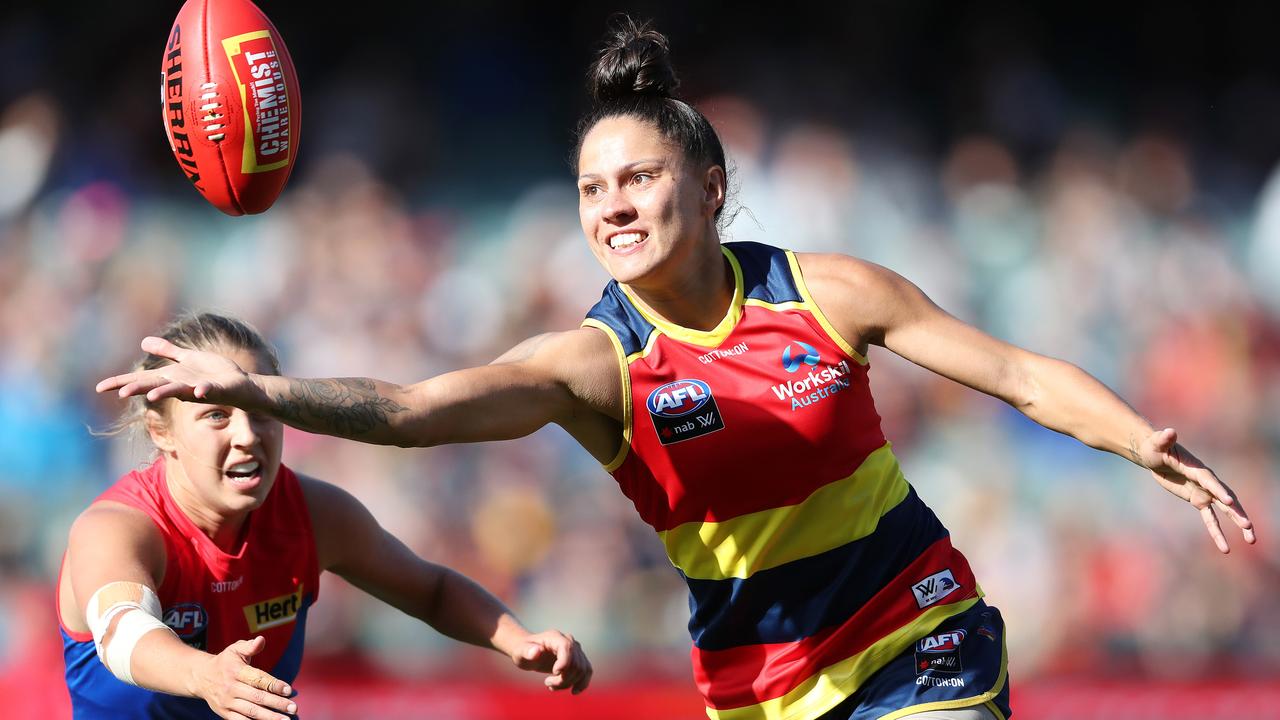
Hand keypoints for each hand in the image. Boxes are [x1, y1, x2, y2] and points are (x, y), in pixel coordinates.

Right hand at [96, 337, 258, 405]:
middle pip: (154, 386)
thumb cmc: (215, 373)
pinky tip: (198, 391)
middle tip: (120, 393)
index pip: (142, 380)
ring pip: (177, 391)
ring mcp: (197, 389)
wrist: (243, 385)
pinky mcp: (216, 390)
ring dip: (164, 393)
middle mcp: (181, 385)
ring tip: (150, 397)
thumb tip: (144, 342)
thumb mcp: (189, 358)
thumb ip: (168, 351)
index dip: (122, 382)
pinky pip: (207, 391)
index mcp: (172, 377)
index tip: (99, 387)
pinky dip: (202, 391)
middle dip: (138, 389)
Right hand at [194, 636, 296, 719]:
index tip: (289, 690)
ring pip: (250, 711)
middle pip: (257, 697)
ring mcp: (227, 702)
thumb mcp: (235, 649)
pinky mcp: (224, 713)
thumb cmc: (225, 662)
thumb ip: (249, 646)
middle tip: (294, 708)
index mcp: (236, 671)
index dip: (274, 685)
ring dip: (269, 717)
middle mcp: (231, 688)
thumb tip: (261, 640)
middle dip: (277, 703)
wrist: (201, 677)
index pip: (258, 679)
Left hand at [509, 630, 591, 694]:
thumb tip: (536, 651)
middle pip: (575, 663)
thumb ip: (527, 651)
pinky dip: (583, 682)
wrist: (528, 651)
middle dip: (563, 679)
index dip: (564, 663)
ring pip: (582, 669)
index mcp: (555, 637)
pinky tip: (574, 691)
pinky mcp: (578, 659)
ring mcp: (575, 649)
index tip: (554, 673)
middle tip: (547, 683)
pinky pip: (587, 671)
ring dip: (569, 683)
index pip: (568, 648)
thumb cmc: (522, 651)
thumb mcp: (520, 651)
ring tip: (552, 686)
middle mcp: (569, 641)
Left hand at [1138, 428, 1254, 552]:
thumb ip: (1164, 439)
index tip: (1229, 501)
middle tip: (1248, 526)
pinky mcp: (1198, 500)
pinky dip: (1217, 532)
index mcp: (1196, 469)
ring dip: (1237, 523)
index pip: (1209, 480)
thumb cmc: (1155, 447)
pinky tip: (1225, 547)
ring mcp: (1204, 492)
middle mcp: (1205, 481)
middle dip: (1237, 512)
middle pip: (1225, 497)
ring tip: (1251, 539)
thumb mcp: (1156, 443)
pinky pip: (1210, 518)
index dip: (1218, 490)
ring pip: (1225, 510)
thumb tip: (1169, 431)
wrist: (1155, 455)